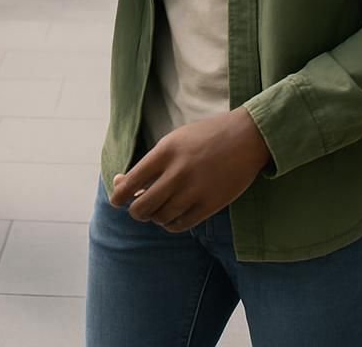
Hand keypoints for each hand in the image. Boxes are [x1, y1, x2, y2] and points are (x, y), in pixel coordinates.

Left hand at [109, 108, 270, 231]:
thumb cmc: (205, 137)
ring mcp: (194, 190)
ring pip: (161, 217)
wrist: (246, 137)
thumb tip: (123, 182)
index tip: (116, 201)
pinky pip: (181, 225)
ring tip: (156, 212)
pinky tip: (171, 219)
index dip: (119, 195)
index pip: (131, 181)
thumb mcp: (174, 140)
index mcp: (164, 152)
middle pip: (143, 206)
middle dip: (136, 211)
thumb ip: (151, 162)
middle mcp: (177, 172)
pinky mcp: (211, 204)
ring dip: (155, 218)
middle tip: (137, 210)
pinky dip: (171, 225)